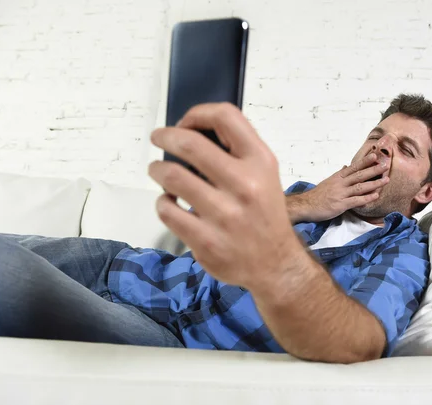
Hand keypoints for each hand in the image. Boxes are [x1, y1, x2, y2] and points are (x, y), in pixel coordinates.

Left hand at [148, 103, 303, 288]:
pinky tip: (170, 203)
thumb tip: (191, 129)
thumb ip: (237, 151)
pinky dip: (162, 202)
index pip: (225, 117)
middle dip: (165, 136)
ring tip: (158, 171)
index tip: (185, 123)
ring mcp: (224, 215)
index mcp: (260, 162)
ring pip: (171, 176)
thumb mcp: (265, 174)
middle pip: (189, 144)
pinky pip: (166, 210)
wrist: (275, 263)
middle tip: (158, 138)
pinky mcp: (205, 240)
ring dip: (157, 169)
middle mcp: (244, 185)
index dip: (197, 113)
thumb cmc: (264, 213)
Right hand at [288, 153, 389, 222]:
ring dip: (374, 183)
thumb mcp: (328, 182)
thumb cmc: (317, 195)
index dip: (364, 161)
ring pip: (360, 187)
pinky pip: (356, 201)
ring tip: (386, 180)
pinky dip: (366, 198)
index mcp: (337, 177)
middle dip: (373, 169)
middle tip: (385, 164)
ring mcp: (340, 194)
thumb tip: (345, 166)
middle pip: (359, 175)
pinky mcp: (340, 205)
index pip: (353, 167)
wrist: (305, 205)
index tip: (375, 155)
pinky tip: (375, 196)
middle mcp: (340, 183)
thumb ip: (339, 175)